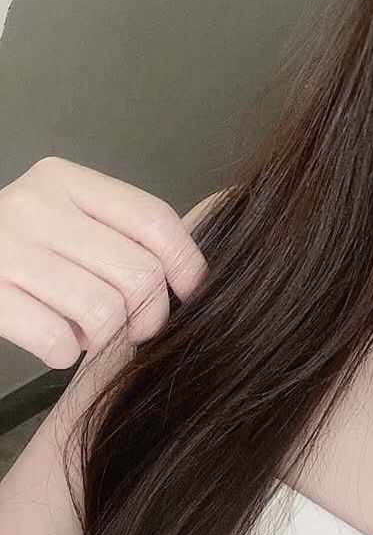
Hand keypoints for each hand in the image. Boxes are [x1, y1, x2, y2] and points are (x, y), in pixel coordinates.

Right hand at [0, 156, 211, 369]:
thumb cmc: (12, 248)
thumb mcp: (61, 218)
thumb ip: (115, 232)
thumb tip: (188, 276)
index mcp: (64, 181)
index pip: (153, 220)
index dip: (186, 264)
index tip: (192, 291)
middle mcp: (35, 207)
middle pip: (137, 272)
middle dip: (148, 314)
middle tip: (134, 326)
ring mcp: (7, 250)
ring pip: (104, 311)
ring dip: (104, 336)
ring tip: (84, 329)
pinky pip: (59, 341)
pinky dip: (63, 353)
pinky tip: (52, 340)